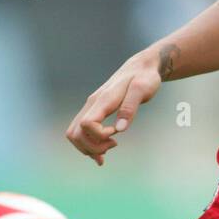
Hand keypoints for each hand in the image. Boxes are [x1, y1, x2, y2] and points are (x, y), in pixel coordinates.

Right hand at [64, 50, 163, 165]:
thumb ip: (130, 107)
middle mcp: (92, 104)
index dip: (99, 135)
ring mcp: (91, 107)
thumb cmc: (144, 78)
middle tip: (114, 144)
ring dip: (88, 147)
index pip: (86, 124)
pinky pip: (81, 131)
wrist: (141, 67)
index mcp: (102, 100)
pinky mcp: (94, 111)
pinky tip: (103, 151)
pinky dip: (88, 144)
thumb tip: (120, 129)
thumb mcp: (143, 90)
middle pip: (75, 133)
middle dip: (92, 147)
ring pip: (74, 134)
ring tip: (109, 148)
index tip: (117, 133)